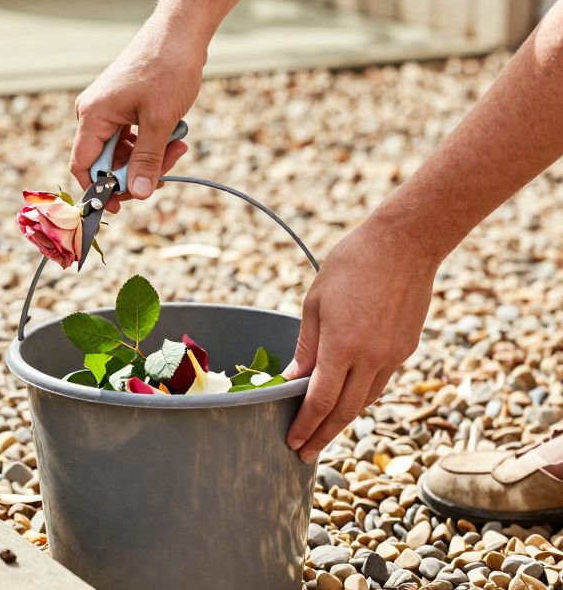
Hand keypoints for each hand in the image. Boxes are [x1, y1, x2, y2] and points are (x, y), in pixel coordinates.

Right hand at [71, 19, 204, 211]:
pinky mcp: (123, 105)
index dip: (99, 191)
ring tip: (179, 145)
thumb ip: (147, 160)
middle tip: (169, 167)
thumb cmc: (167, 68)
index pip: (83, 166)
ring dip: (150, 156)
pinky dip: (152, 141)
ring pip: (123, 150)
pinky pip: (132, 136)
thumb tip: (138, 193)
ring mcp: (109, 108)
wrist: (180, 30)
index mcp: (93, 116)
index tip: (122, 207)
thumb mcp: (159, 120)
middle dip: (137, 169)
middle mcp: (94, 113)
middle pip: (106, 161)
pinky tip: (174, 135)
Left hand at [283, 220, 439, 462]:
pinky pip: (380, 383)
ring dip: (343, 420)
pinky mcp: (406, 349)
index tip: (293, 443)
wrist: (405, 244)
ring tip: (323, 431)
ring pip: (365, 401)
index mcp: (342, 346)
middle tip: (305, 454)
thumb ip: (307, 345)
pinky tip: (347, 398)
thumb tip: (295, 379)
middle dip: (322, 436)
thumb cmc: (351, 265)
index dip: (305, 426)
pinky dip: (361, 396)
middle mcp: (370, 358)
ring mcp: (393, 356)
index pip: (320, 401)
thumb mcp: (315, 301)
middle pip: (344, 411)